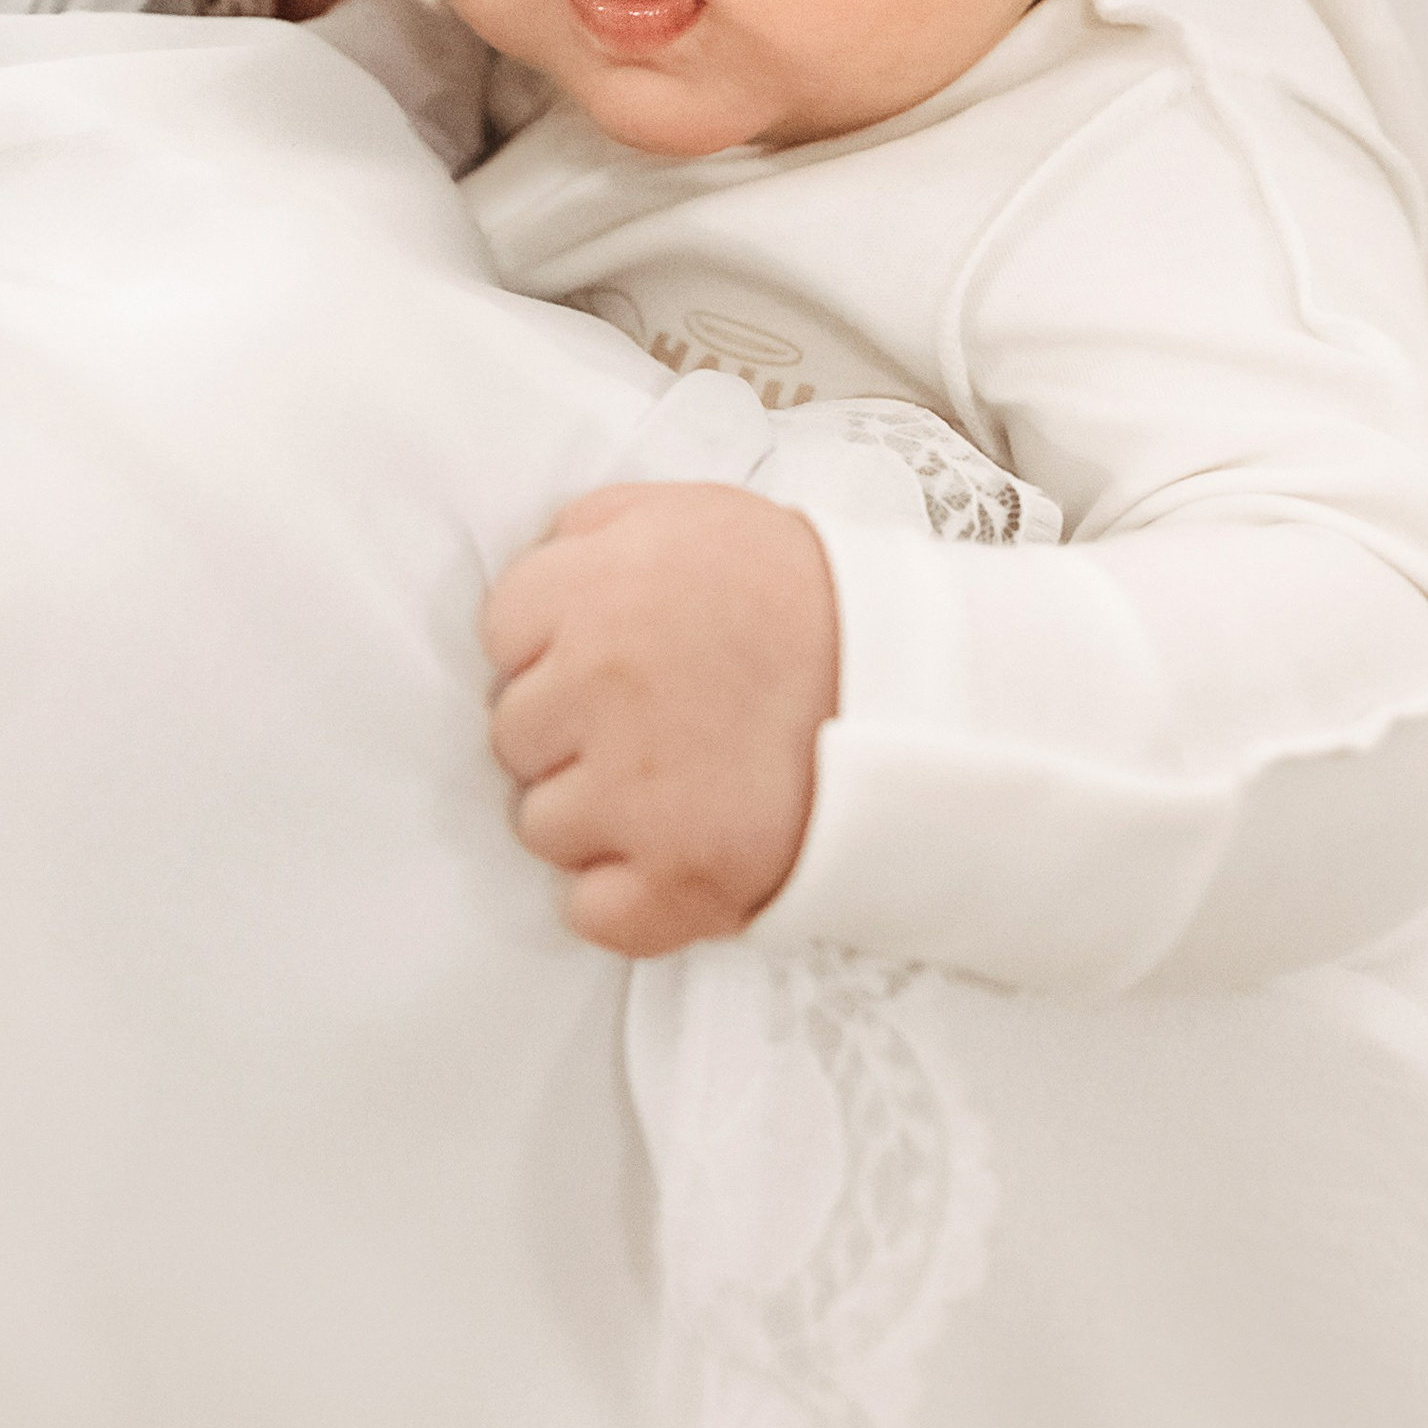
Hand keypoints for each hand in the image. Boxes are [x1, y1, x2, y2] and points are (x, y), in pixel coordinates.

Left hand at [484, 483, 839, 956]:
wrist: (924, 689)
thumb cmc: (808, 597)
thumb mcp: (697, 515)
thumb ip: (594, 530)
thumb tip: (532, 570)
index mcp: (598, 588)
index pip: (503, 631)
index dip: (557, 646)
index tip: (616, 657)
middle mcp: (597, 684)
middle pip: (514, 732)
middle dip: (573, 731)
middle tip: (659, 721)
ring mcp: (633, 791)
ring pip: (543, 824)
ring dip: (599, 815)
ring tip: (684, 784)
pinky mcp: (676, 880)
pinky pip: (593, 912)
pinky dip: (630, 898)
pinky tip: (680, 855)